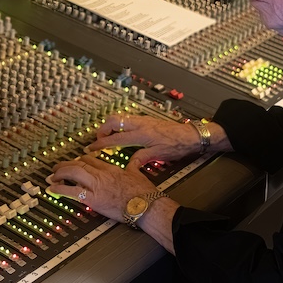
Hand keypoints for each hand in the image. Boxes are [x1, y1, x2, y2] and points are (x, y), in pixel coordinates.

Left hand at [46, 153, 157, 221]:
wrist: (145, 205)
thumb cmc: (144, 192)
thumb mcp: (138, 173)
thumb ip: (134, 164)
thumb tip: (136, 159)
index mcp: (111, 168)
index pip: (91, 159)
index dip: (80, 159)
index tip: (75, 161)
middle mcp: (101, 174)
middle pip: (78, 163)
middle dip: (65, 165)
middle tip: (57, 167)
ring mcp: (96, 186)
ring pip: (73, 173)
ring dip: (60, 174)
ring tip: (51, 176)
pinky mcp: (93, 199)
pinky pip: (72, 192)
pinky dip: (60, 190)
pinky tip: (52, 190)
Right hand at [85, 113, 205, 169]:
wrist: (190, 135)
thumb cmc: (177, 145)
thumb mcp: (158, 155)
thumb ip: (141, 158)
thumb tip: (129, 165)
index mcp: (141, 134)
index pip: (115, 138)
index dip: (101, 143)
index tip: (92, 148)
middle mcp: (140, 124)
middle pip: (113, 121)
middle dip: (102, 129)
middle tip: (99, 140)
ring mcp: (143, 120)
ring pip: (120, 117)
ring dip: (110, 125)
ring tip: (108, 136)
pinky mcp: (146, 119)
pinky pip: (128, 118)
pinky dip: (120, 124)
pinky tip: (122, 133)